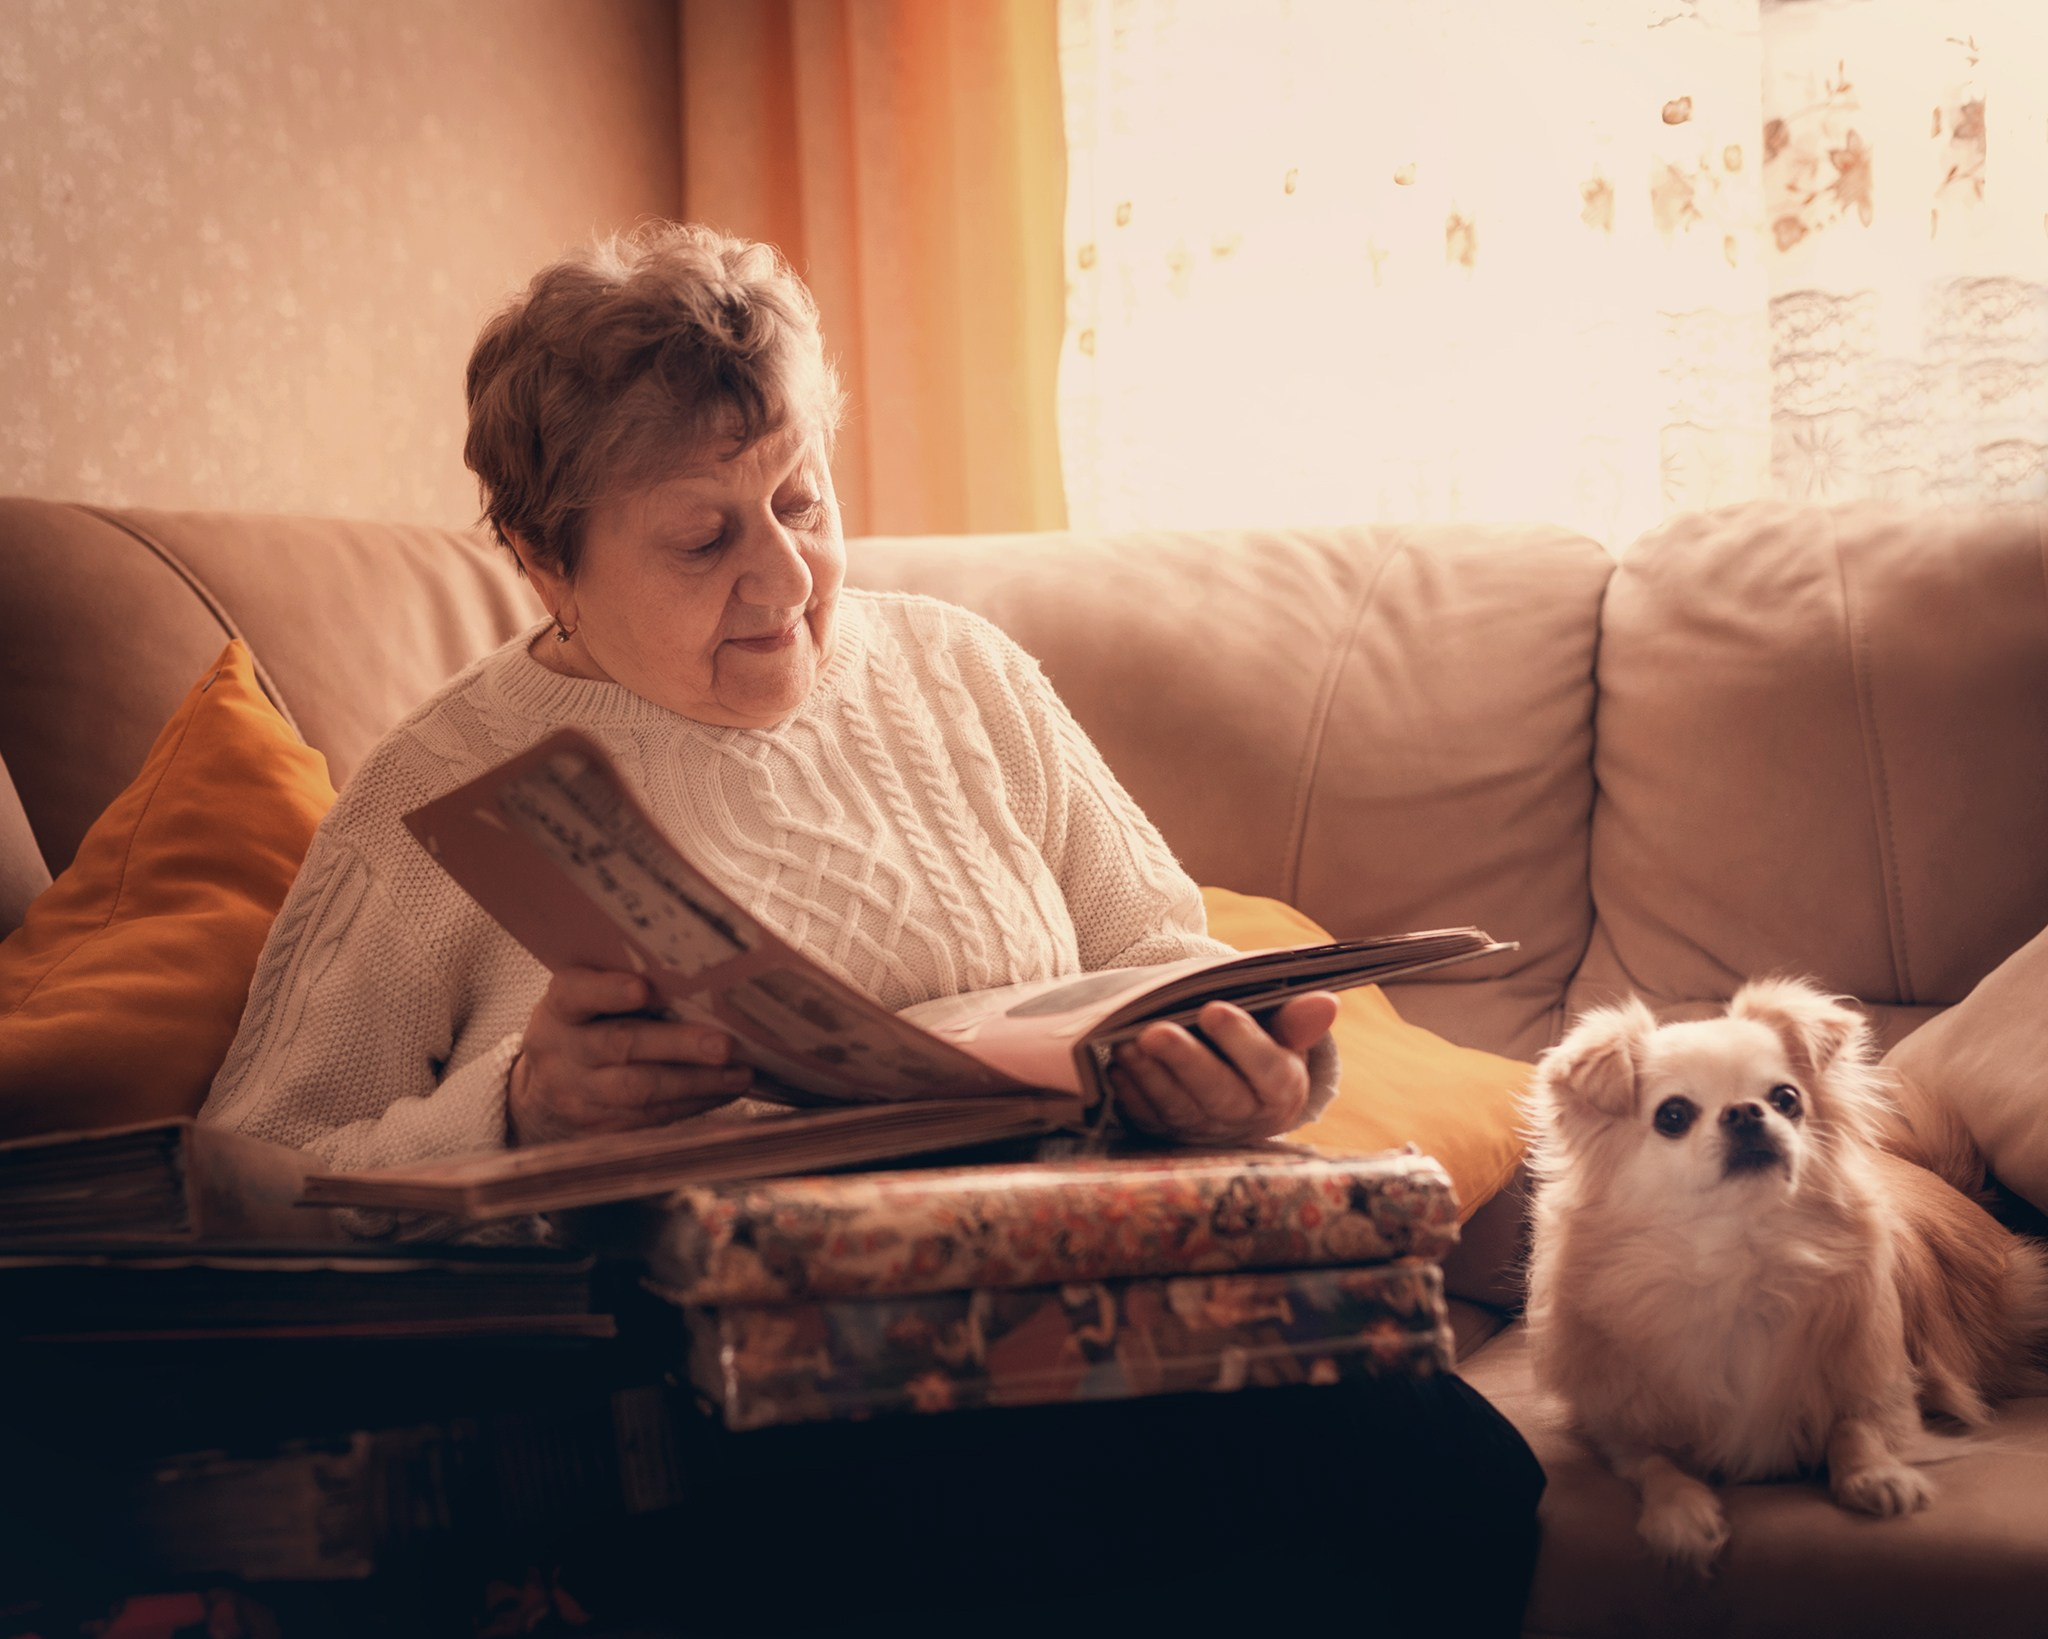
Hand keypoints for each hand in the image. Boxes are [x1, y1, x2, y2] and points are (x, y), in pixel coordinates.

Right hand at [508, 968, 752, 1146]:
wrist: (545, 1087)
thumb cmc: (586, 1024)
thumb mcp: (588, 997)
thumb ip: (625, 984)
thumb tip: (701, 981)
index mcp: (560, 1007)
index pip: (576, 994)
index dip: (607, 991)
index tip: (642, 988)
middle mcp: (562, 1050)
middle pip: (620, 1045)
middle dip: (677, 1045)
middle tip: (723, 1045)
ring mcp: (578, 1093)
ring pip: (639, 1090)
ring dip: (696, 1082)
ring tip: (738, 1074)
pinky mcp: (598, 1126)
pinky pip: (649, 1117)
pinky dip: (692, 1104)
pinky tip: (722, 1092)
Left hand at [1108, 991, 1338, 1144]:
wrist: (1238, 1090)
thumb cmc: (1261, 1046)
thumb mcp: (1283, 1032)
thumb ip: (1296, 1019)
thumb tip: (1326, 1003)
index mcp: (1282, 1090)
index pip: (1268, 1069)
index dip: (1242, 1041)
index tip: (1214, 1009)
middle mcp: (1245, 1118)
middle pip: (1217, 1094)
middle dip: (1184, 1061)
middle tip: (1155, 1031)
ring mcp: (1203, 1131)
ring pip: (1178, 1108)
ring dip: (1150, 1076)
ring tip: (1127, 1044)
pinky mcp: (1168, 1135)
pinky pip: (1149, 1119)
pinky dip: (1131, 1094)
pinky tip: (1118, 1067)